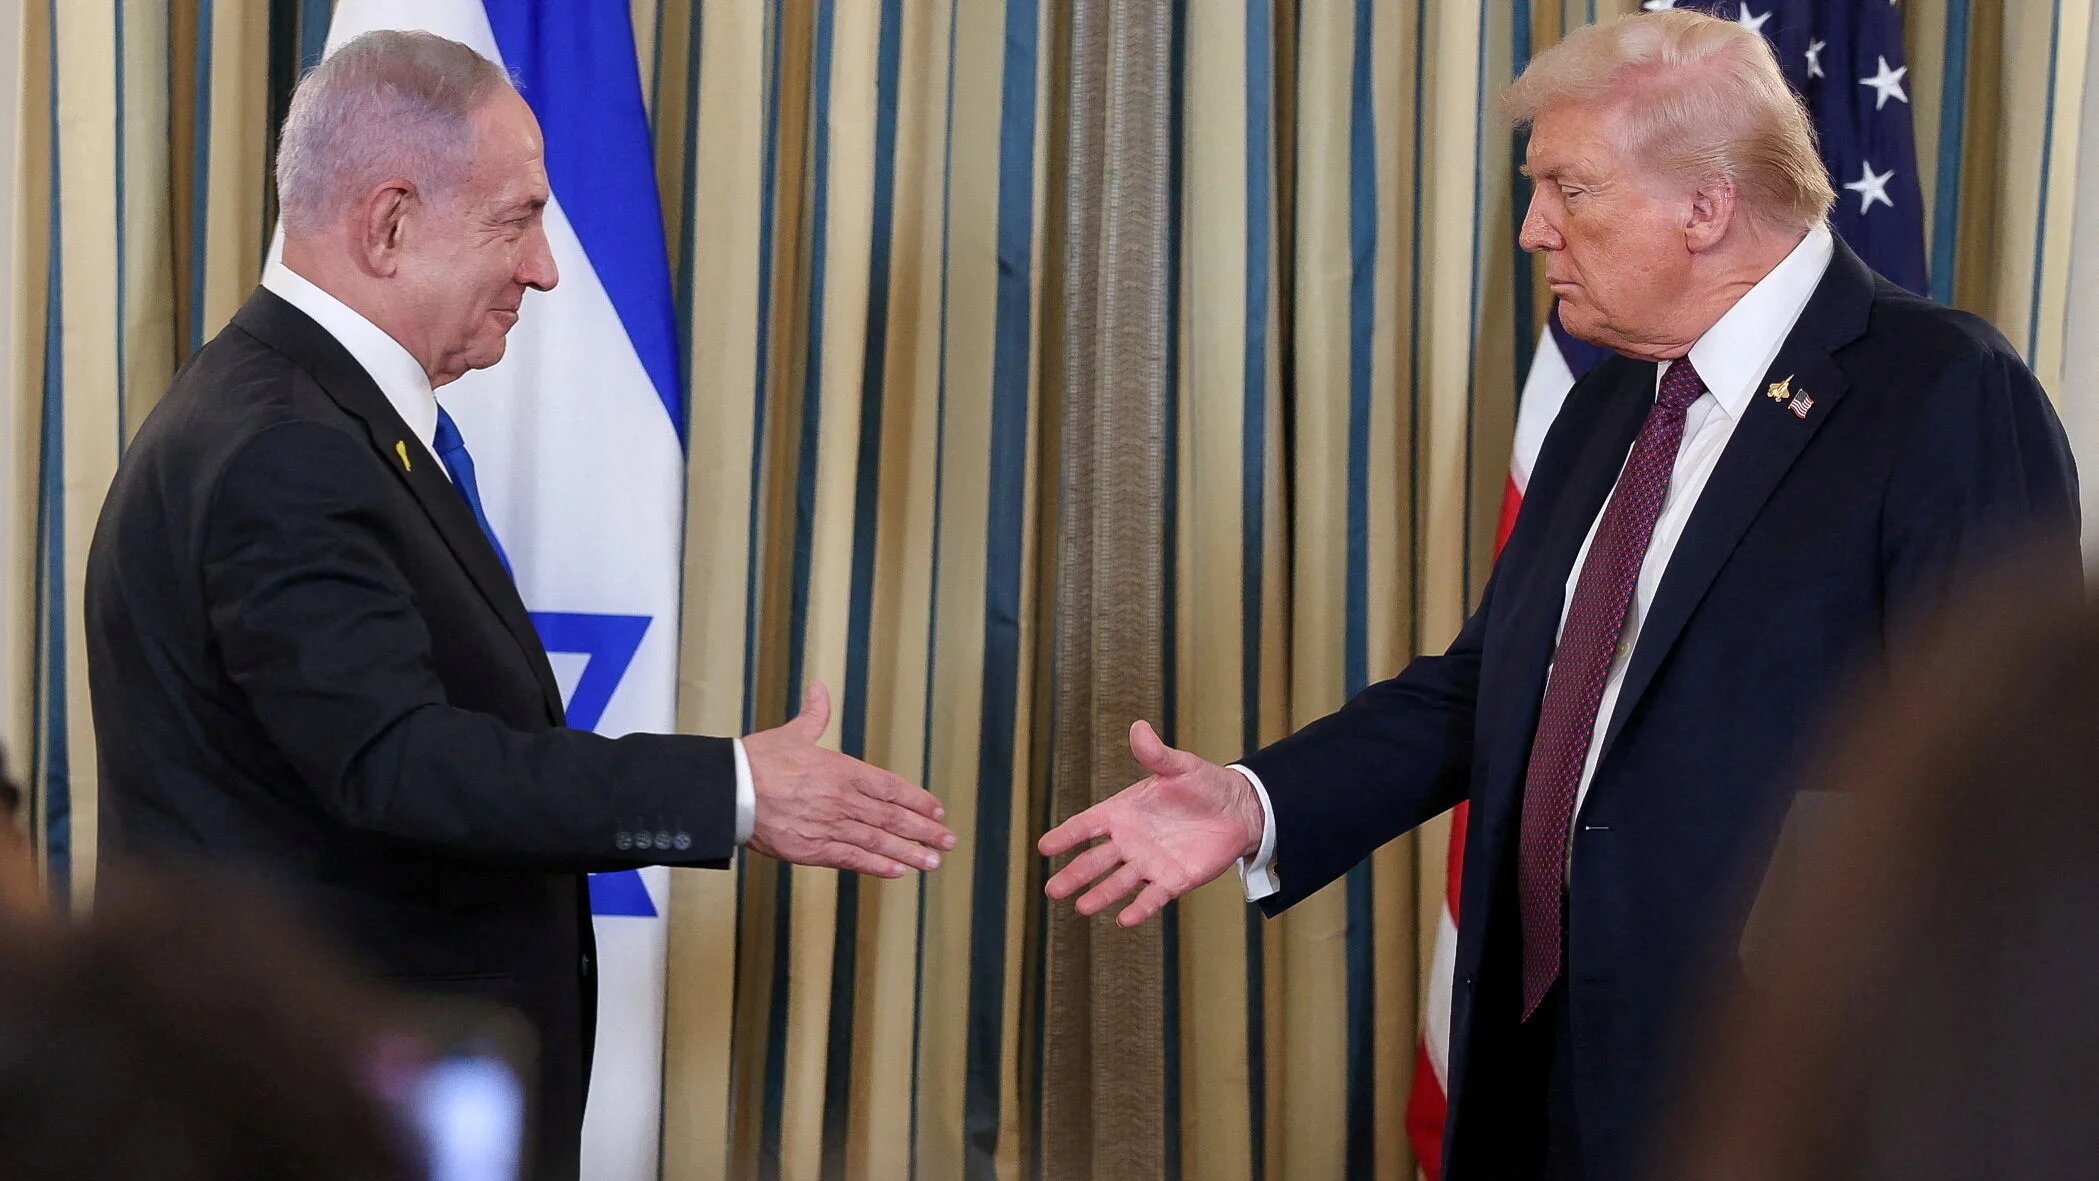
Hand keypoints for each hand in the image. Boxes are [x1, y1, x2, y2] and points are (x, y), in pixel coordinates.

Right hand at [743, 682, 956, 876]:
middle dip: (924, 830)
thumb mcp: (793, 734)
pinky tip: (898, 871)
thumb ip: (815, 715)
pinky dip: (877, 866)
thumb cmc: (758, 760)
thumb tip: (819, 689)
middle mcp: (842, 799)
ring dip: (909, 852)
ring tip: (932, 862)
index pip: (891, 786)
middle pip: (892, 817)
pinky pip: (852, 859)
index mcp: (842, 770)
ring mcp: (829, 825)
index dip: (918, 800)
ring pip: (878, 841)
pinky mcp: (812, 850)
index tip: (938, 810)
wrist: (729, 791)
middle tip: (948, 840)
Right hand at [1038, 720, 1265, 926]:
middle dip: (1074, 875)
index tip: (1044, 847)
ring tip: (1081, 907)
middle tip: (1051, 889)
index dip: (1066, 835)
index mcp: (1123, 812)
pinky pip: (1153, 897)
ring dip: (1100, 895)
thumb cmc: (1203, 784)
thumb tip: (1139, 727)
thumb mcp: (1179, 766)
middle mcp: (1130, 841)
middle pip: (1095, 861)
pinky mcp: (1173, 880)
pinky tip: (1124, 920)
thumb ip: (1156, 754)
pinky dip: (1139, 909)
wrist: (1237, 810)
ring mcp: (1149, 863)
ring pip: (1118, 883)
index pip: (1087, 825)